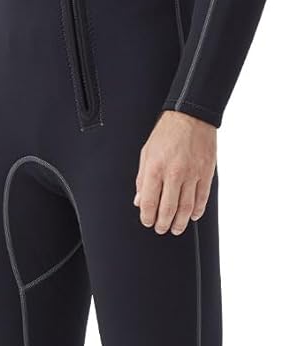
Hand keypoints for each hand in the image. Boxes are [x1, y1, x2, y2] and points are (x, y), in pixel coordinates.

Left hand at [133, 110, 216, 235]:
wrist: (191, 116)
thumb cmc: (166, 133)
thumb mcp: (146, 153)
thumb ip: (142, 178)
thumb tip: (139, 200)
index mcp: (155, 168)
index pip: (149, 202)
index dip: (147, 217)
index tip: (147, 222)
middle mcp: (173, 173)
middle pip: (168, 209)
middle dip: (163, 224)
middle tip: (161, 229)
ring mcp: (192, 174)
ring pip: (186, 208)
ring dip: (180, 222)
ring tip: (176, 229)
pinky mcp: (206, 173)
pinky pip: (202, 198)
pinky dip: (198, 210)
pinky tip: (193, 216)